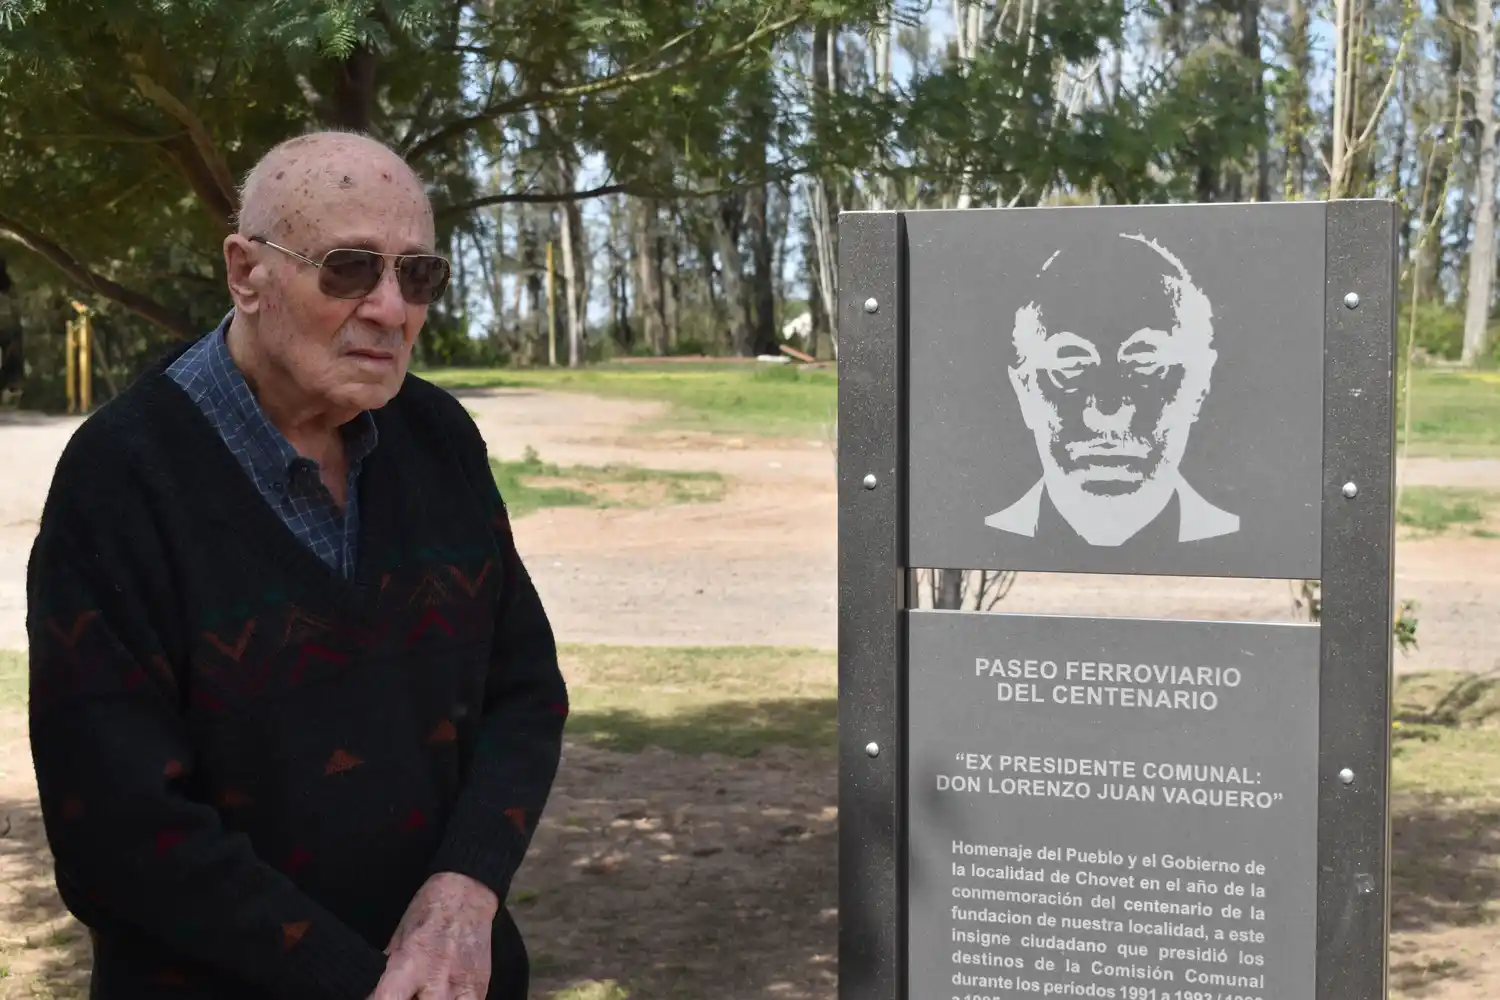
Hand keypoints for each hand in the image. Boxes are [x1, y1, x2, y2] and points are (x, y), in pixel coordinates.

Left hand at [368, 872, 498, 999]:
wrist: (466, 895)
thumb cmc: (429, 911)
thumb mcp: (398, 938)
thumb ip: (388, 972)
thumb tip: (375, 995)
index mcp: (411, 962)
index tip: (379, 998)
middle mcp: (436, 978)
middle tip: (407, 993)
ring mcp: (461, 985)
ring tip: (425, 994)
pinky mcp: (479, 987)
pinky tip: (446, 997)